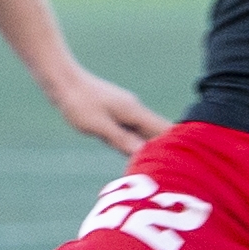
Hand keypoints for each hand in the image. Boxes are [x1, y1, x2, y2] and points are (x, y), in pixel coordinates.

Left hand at [44, 63, 167, 156]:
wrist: (62, 81)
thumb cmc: (79, 103)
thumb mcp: (99, 126)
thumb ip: (121, 139)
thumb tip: (143, 152)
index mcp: (133, 111)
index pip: (163, 129)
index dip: (175, 143)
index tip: (186, 159)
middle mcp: (133, 110)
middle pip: (155, 132)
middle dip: (164, 148)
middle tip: (175, 168)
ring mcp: (123, 110)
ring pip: (141, 132)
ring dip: (147, 146)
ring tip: (158, 164)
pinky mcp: (113, 113)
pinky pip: (128, 130)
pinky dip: (132, 142)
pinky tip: (131, 152)